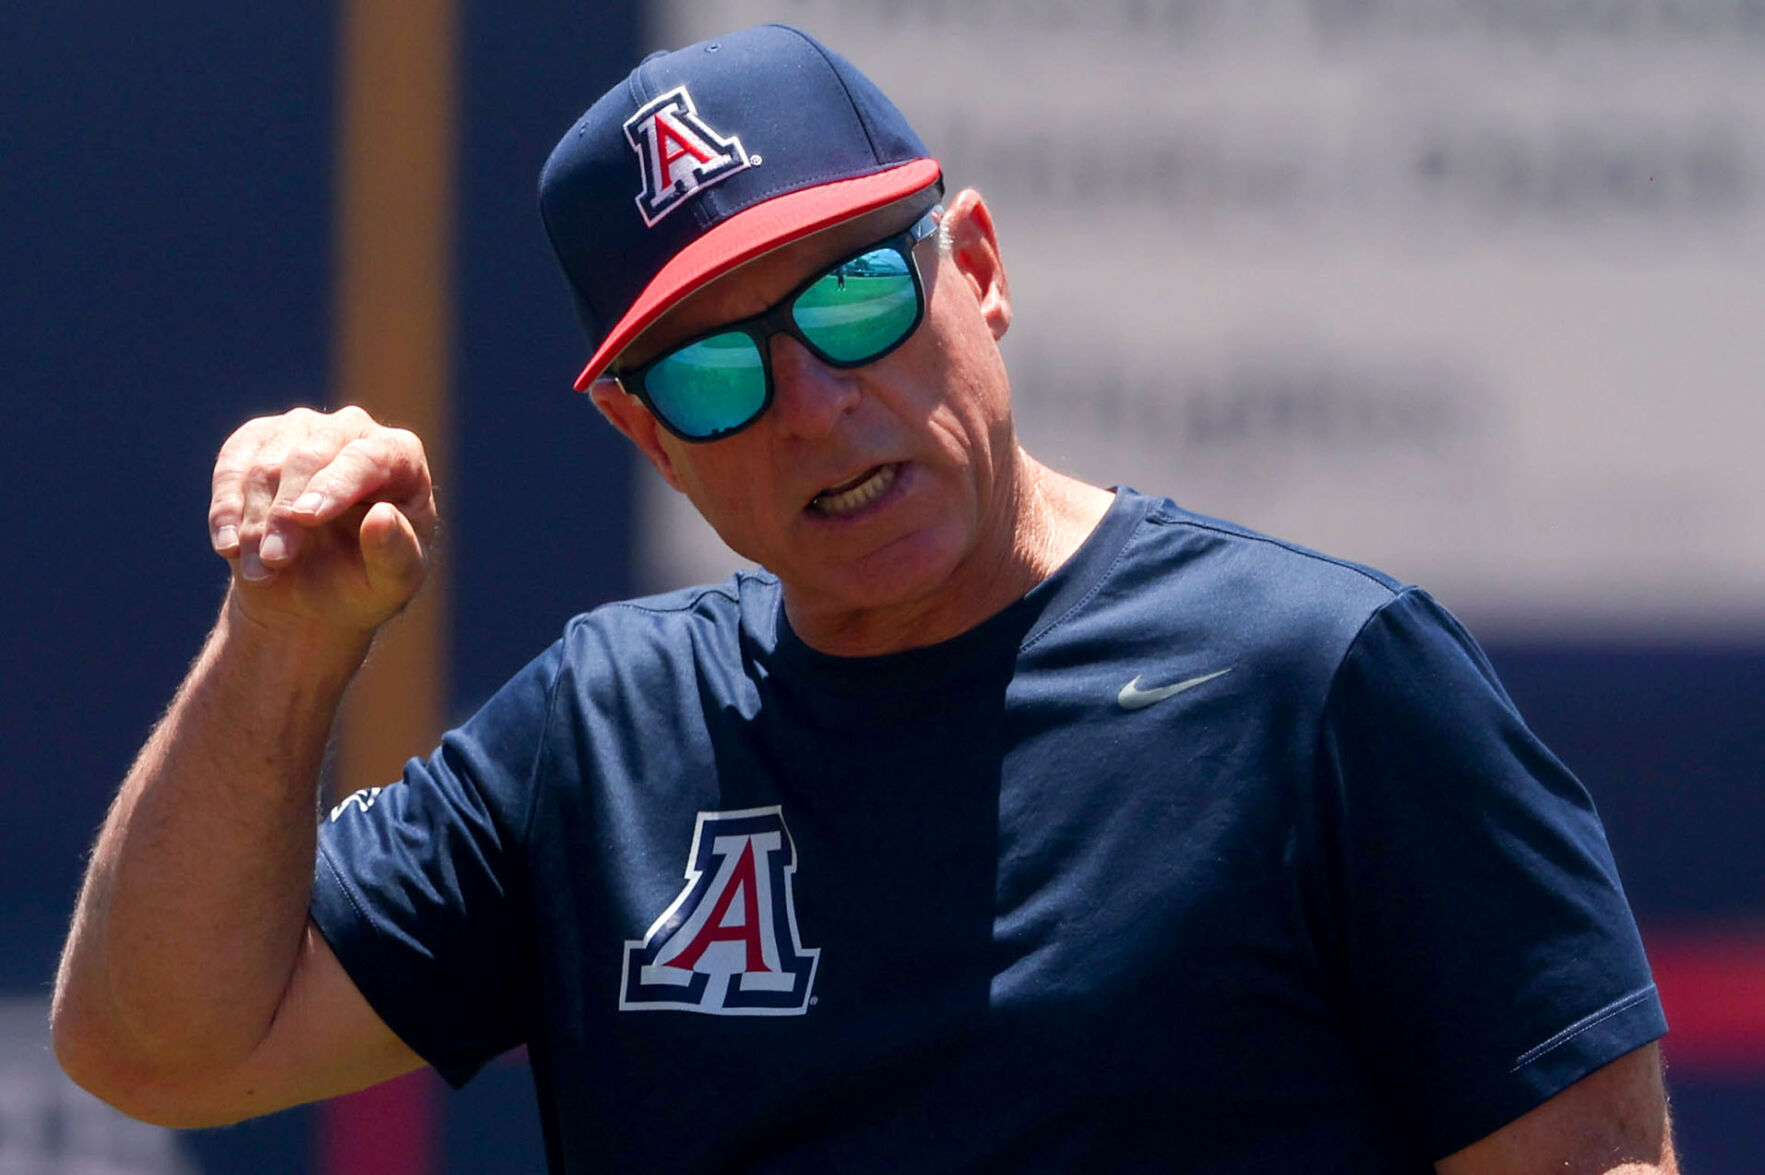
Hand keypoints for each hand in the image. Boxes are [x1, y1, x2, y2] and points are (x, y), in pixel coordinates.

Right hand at [208, 405, 436, 635]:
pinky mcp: (257, 440)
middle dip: (286, 512)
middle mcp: (353, 429)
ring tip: (261, 571)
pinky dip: (226, 509)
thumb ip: (395, 552)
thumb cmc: (367, 581)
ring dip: (255, 522)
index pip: (367, 457)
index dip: (335, 485)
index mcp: (401, 456)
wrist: (316, 594)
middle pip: (309, 456)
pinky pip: (231, 466)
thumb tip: (382, 517)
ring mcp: (302, 428)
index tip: (306, 518)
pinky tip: (229, 547)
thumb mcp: (393, 581)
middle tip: (276, 559)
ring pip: (265, 464)